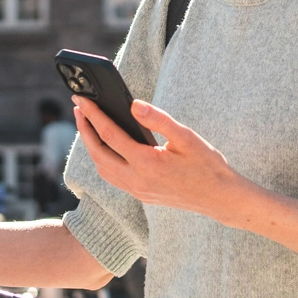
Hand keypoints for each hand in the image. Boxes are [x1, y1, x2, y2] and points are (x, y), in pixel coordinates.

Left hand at [72, 97, 260, 222]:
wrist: (219, 197)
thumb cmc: (207, 165)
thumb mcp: (186, 137)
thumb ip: (158, 119)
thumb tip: (132, 104)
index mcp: (147, 163)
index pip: (110, 135)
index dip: (93, 115)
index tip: (82, 99)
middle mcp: (137, 180)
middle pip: (98, 153)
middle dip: (85, 129)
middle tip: (78, 108)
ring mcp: (138, 190)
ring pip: (103, 168)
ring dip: (92, 146)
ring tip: (88, 124)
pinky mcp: (141, 195)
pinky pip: (113, 177)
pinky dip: (103, 160)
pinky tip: (106, 147)